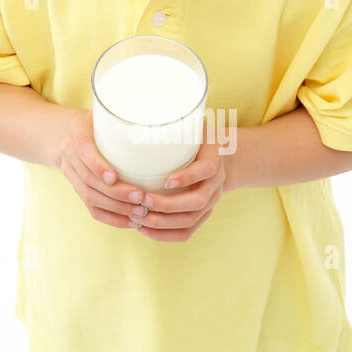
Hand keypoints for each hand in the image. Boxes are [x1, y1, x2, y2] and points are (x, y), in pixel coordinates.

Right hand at [56, 109, 156, 229]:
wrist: (65, 133)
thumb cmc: (97, 121)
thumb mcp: (105, 112)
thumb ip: (126, 117)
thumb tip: (165, 120)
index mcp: (77, 132)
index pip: (82, 149)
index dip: (97, 165)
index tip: (114, 176)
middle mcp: (70, 155)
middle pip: (89, 180)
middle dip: (116, 193)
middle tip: (141, 197)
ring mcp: (71, 174)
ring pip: (90, 198)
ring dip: (117, 208)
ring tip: (141, 212)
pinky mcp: (78, 190)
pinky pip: (92, 209)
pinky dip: (113, 218)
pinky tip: (132, 221)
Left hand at [129, 118, 233, 242]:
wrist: (220, 155)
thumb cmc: (195, 137)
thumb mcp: (190, 124)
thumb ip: (171, 123)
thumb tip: (132, 117)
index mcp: (214, 158)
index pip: (207, 170)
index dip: (187, 177)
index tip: (166, 179)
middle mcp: (216, 183)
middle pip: (198, 201)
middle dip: (167, 204)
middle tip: (141, 200)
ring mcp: (210, 201)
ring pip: (190, 220)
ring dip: (162, 222)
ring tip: (138, 217)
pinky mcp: (201, 215)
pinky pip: (186, 232)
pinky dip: (164, 235)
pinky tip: (143, 230)